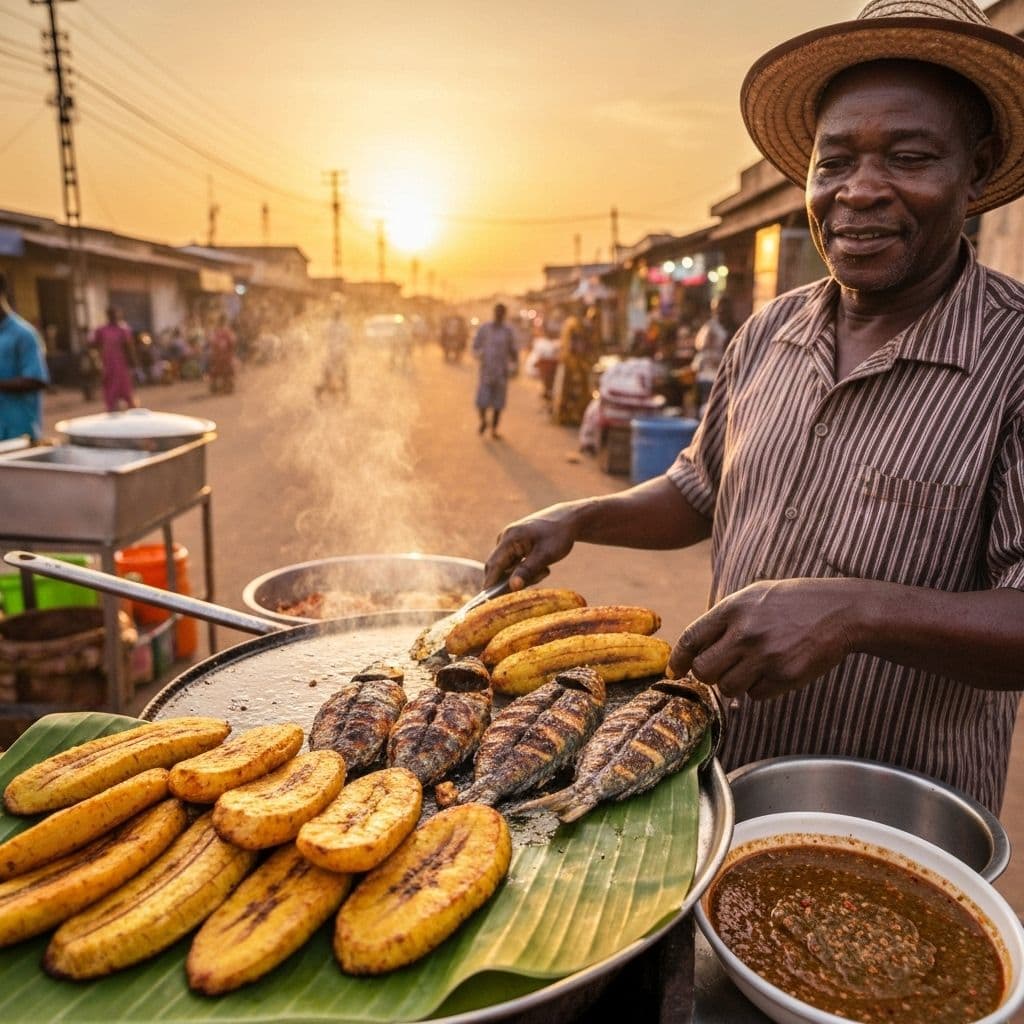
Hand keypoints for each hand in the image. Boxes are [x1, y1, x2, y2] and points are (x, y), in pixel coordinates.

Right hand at [483, 502, 582, 588]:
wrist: (568, 520)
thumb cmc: (558, 536)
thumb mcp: (545, 555)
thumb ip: (528, 570)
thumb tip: (512, 587)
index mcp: (509, 539)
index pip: (493, 567)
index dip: (490, 586)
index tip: (490, 604)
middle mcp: (504, 538)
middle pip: (498, 569)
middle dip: (512, 581)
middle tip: (534, 582)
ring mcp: (508, 541)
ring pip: (508, 568)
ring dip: (523, 574)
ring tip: (544, 569)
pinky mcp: (514, 545)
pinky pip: (514, 564)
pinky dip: (526, 569)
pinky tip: (542, 566)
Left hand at [668, 578, 859, 699]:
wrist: (841, 611)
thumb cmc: (794, 602)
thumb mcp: (754, 596)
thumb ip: (724, 619)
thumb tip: (695, 647)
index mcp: (733, 609)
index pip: (691, 639)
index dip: (679, 659)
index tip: (676, 670)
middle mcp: (745, 633)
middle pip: (704, 670)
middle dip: (708, 674)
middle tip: (721, 669)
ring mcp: (765, 656)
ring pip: (728, 688)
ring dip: (736, 683)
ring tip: (753, 665)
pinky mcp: (785, 676)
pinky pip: (756, 695)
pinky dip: (760, 688)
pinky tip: (774, 669)